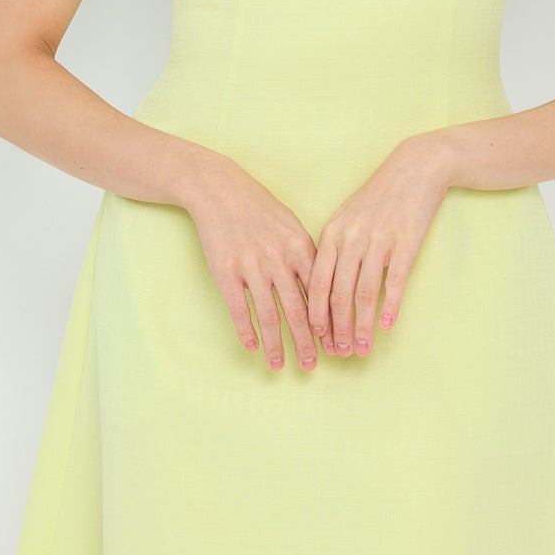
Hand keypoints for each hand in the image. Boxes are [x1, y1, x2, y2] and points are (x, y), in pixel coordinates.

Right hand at [181, 155, 320, 369]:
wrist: (219, 188)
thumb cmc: (259, 207)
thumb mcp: (291, 226)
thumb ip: (306, 257)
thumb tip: (323, 289)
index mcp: (301, 248)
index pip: (320, 294)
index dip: (328, 323)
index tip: (334, 344)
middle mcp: (279, 259)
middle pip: (298, 310)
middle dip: (308, 342)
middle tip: (312, 366)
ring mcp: (251, 266)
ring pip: (269, 314)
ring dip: (277, 344)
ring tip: (281, 365)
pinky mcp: (225, 270)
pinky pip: (238, 308)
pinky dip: (246, 330)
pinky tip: (252, 347)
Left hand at [307, 133, 452, 357]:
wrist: (415, 167)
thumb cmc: (379, 195)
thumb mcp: (348, 217)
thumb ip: (335, 249)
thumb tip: (323, 286)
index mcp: (332, 234)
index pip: (316, 283)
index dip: (315, 315)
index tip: (315, 339)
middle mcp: (351, 239)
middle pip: (337, 294)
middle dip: (336, 329)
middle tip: (338, 353)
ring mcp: (378, 241)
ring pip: (364, 293)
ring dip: (362, 326)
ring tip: (362, 349)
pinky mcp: (405, 242)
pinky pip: (395, 281)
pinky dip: (390, 306)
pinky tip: (387, 326)